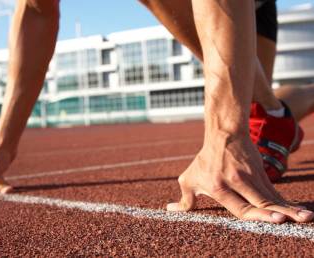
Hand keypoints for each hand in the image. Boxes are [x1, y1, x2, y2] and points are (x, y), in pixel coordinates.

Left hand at [167, 133, 313, 222]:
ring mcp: (251, 176)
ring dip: (290, 208)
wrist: (223, 134)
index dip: (259, 215)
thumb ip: (184, 199)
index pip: (241, 206)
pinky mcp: (260, 172)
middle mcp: (237, 182)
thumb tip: (169, 209)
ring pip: (272, 195)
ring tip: (307, 217)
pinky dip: (284, 201)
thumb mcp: (189, 178)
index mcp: (219, 187)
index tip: (276, 219)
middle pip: (261, 201)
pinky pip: (273, 190)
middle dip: (280, 213)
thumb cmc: (204, 160)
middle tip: (298, 220)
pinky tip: (296, 210)